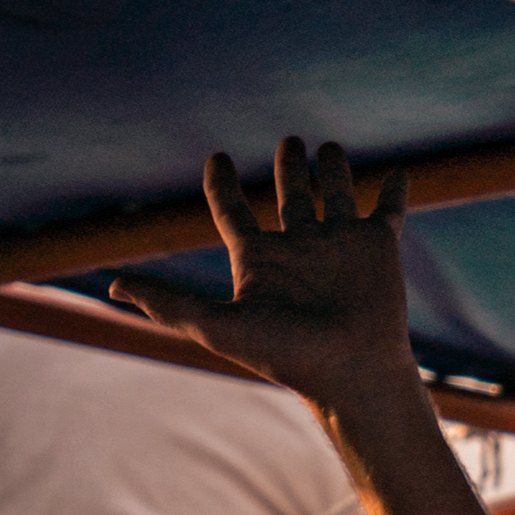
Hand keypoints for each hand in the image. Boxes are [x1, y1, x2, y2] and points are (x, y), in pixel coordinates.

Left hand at [111, 137, 416, 405]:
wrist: (351, 372)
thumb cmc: (286, 354)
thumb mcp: (216, 326)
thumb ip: (168, 303)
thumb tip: (113, 288)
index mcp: (260, 260)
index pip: (234, 212)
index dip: (222, 186)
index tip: (218, 159)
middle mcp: (299, 247)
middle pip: (290, 196)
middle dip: (289, 168)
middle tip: (290, 142)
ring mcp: (340, 245)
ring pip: (336, 194)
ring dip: (333, 170)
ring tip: (327, 146)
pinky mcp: (378, 247)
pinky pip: (389, 211)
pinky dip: (395, 191)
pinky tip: (401, 173)